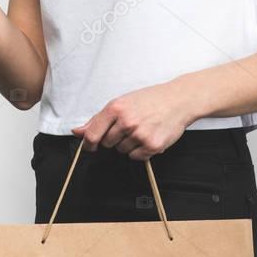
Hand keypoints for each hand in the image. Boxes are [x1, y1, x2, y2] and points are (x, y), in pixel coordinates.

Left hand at [72, 82, 198, 159]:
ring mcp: (140, 134)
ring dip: (129, 144)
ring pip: (122, 150)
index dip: (88, 143)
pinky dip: (140, 150)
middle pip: (107, 144)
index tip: (89, 147)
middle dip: (114, 138)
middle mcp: (127, 121)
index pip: (93, 134)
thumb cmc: (151, 99)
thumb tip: (78, 132)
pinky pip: (136, 157)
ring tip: (141, 129)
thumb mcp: (122, 102)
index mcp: (116, 108)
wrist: (178, 100)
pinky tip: (148, 136)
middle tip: (128, 127)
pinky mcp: (152, 145)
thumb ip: (98, 119)